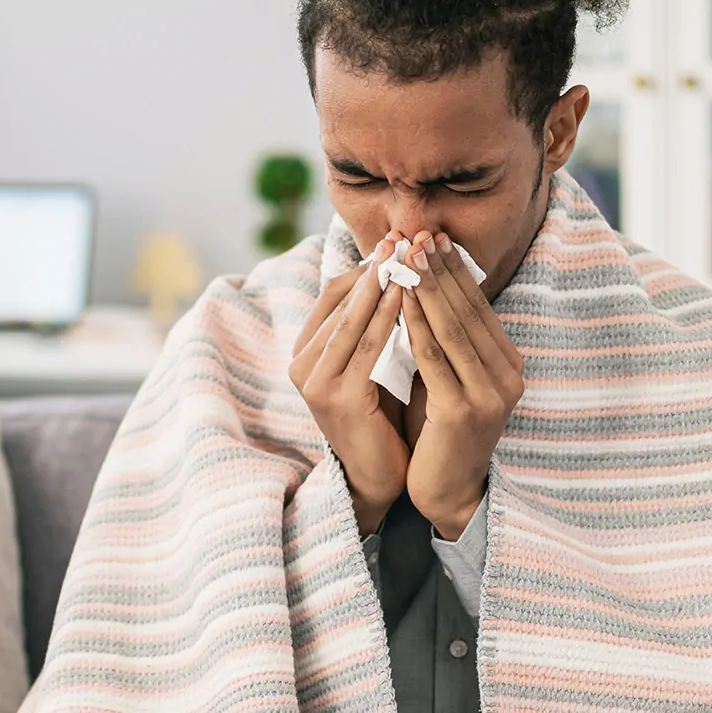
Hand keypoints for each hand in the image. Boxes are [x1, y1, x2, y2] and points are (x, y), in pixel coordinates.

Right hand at [290, 237, 408, 534]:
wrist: (380, 476)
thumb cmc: (383, 416)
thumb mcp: (371, 362)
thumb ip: (371, 325)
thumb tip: (392, 269)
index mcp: (306, 353)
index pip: (332, 295)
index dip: (362, 266)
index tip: (393, 241)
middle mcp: (302, 365)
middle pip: (339, 301)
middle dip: (373, 267)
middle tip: (401, 236)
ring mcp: (316, 383)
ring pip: (352, 320)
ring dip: (381, 284)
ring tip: (406, 257)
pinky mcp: (339, 398)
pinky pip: (368, 347)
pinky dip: (389, 317)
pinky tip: (410, 296)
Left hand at [399, 231, 524, 539]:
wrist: (447, 491)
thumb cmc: (440, 431)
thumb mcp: (447, 376)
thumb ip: (444, 340)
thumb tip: (421, 285)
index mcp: (508, 364)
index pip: (479, 307)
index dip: (455, 270)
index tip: (433, 237)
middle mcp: (507, 375)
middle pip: (468, 310)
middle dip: (441, 269)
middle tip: (419, 233)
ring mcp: (490, 394)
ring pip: (452, 327)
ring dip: (428, 286)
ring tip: (407, 254)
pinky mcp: (465, 410)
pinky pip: (434, 356)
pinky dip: (416, 322)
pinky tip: (400, 297)